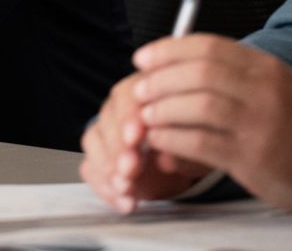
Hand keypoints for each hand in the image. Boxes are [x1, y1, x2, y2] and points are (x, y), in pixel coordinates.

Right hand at [81, 71, 212, 211]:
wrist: (190, 157)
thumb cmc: (196, 137)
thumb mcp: (201, 139)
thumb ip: (184, 146)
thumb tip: (165, 159)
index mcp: (145, 90)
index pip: (127, 97)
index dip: (128, 117)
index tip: (135, 137)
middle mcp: (121, 105)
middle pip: (107, 119)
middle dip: (117, 148)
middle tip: (129, 169)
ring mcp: (107, 129)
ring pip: (94, 141)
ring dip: (108, 168)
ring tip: (126, 188)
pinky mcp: (100, 156)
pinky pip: (90, 168)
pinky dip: (105, 188)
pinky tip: (125, 202)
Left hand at [131, 34, 291, 215]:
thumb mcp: (272, 84)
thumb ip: (231, 72)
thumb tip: (176, 63)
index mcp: (265, 67)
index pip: (209, 47)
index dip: (169, 50)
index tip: (143, 57)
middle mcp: (263, 91)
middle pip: (200, 72)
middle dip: (161, 79)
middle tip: (139, 88)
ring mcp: (258, 124)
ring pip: (199, 105)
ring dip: (163, 108)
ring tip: (145, 115)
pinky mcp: (251, 158)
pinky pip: (202, 142)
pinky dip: (173, 138)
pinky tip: (159, 140)